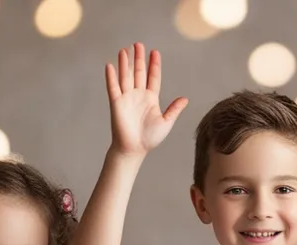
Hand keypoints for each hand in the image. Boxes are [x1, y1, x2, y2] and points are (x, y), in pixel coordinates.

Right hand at [105, 42, 187, 156]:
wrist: (134, 149)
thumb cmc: (150, 138)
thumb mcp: (166, 122)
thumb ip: (174, 109)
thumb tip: (185, 98)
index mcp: (151, 99)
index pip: (153, 77)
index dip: (154, 65)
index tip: (155, 52)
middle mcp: (138, 96)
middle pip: (139, 73)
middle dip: (139, 58)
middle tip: (138, 44)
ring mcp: (127, 98)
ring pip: (126, 76)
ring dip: (125, 63)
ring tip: (125, 50)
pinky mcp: (116, 103)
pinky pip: (113, 87)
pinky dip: (111, 77)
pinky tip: (111, 65)